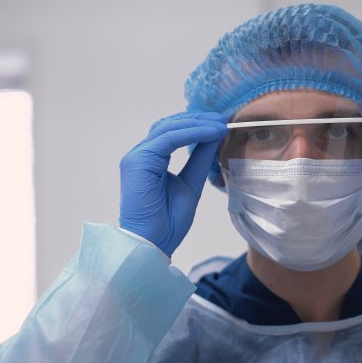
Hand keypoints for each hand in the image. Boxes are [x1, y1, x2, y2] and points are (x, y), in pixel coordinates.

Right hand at [119, 112, 227, 255]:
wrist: (152, 243)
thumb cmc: (168, 221)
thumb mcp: (191, 183)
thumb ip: (200, 159)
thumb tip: (215, 136)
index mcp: (151, 160)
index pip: (173, 132)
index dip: (197, 124)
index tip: (222, 124)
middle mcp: (141, 155)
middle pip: (169, 125)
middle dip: (198, 119)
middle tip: (224, 119)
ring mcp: (137, 157)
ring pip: (169, 128)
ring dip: (197, 123)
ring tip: (221, 124)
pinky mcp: (138, 161)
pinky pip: (168, 139)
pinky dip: (192, 133)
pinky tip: (212, 132)